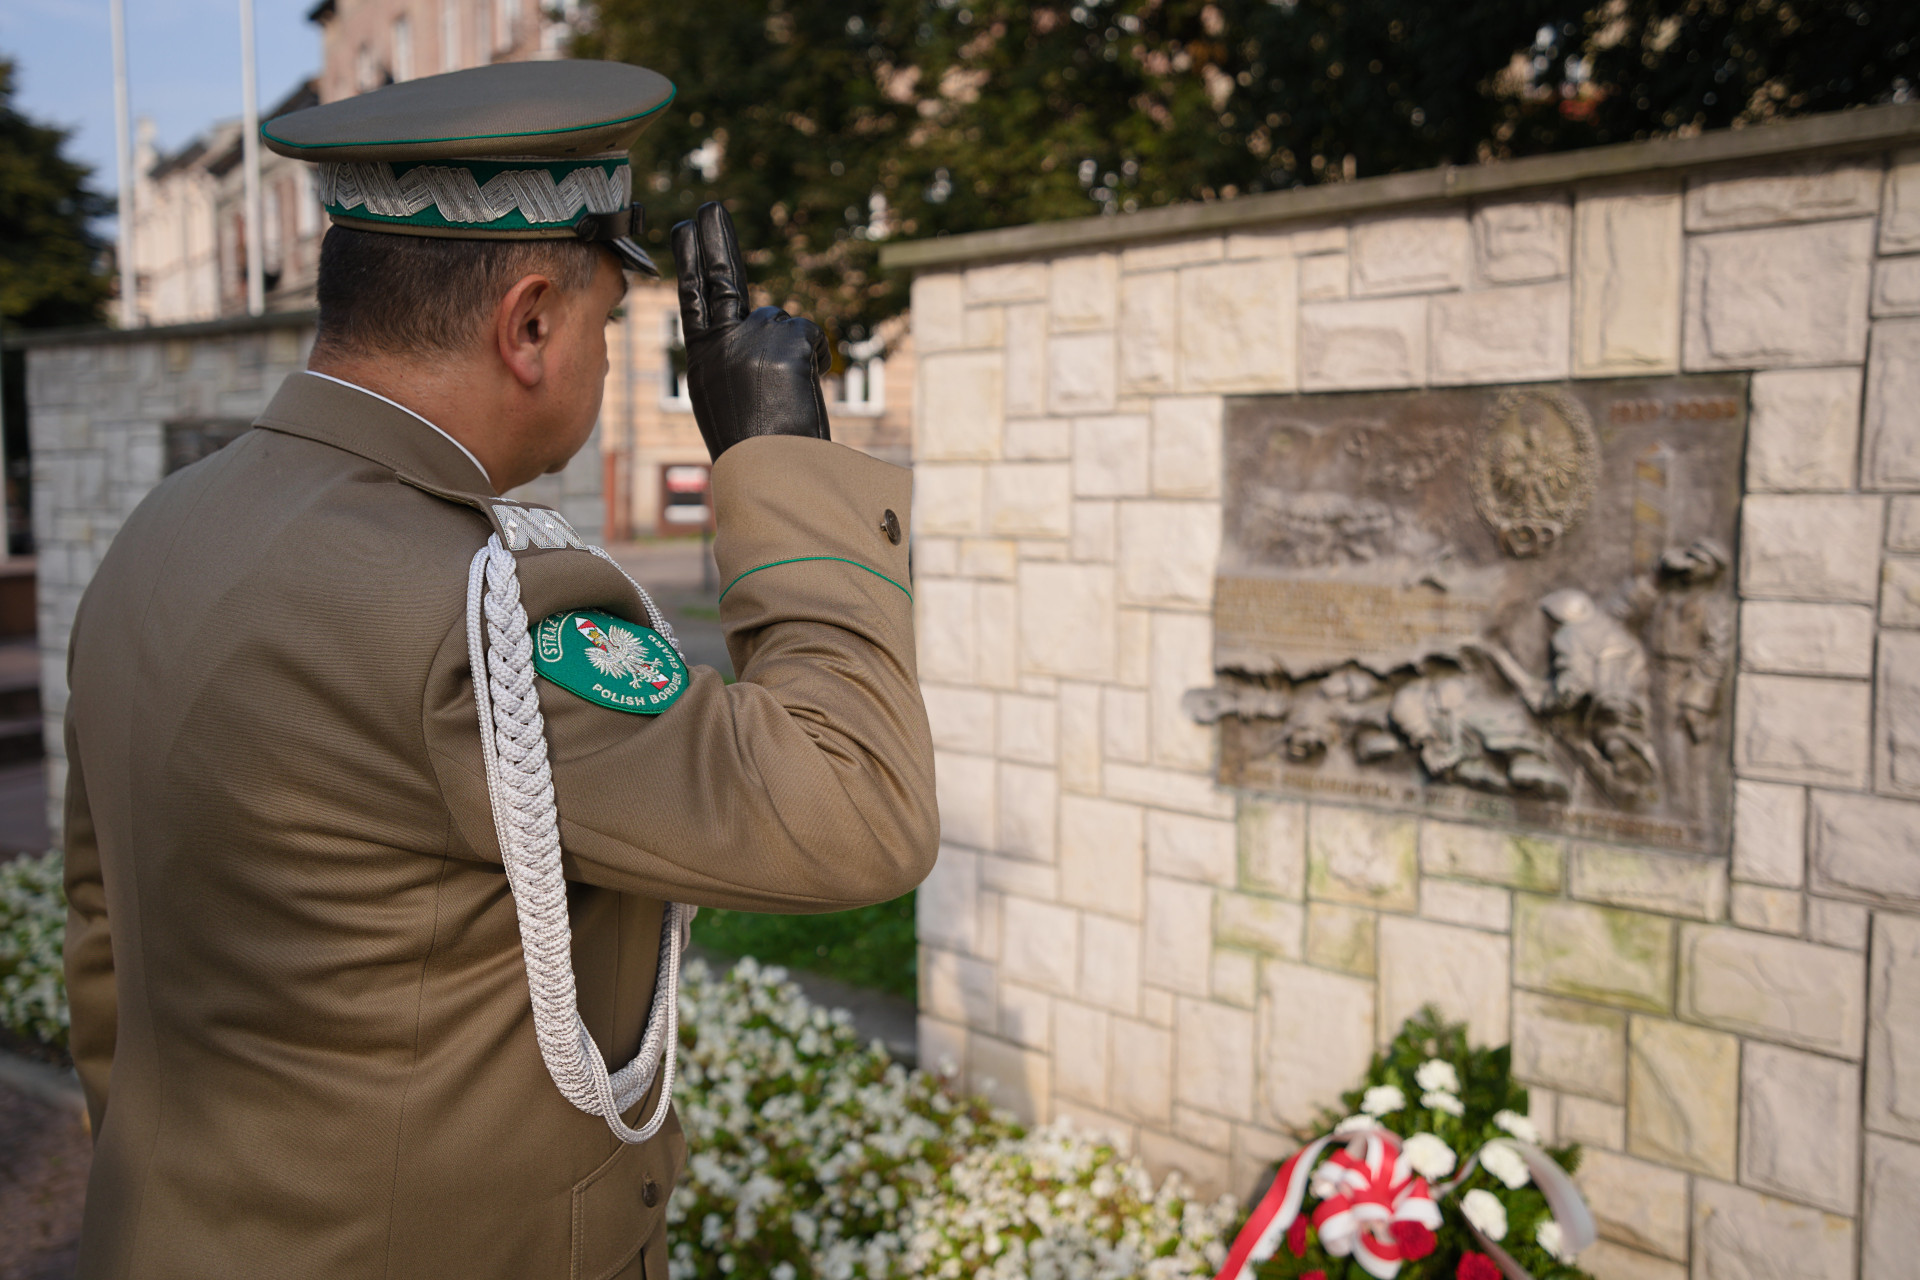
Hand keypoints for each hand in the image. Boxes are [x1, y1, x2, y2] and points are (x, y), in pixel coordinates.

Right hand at [671, 202, 831, 460]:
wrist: (772, 473)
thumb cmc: (755, 451)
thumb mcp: (729, 400)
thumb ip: (737, 358)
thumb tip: (768, 328)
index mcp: (703, 360)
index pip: (693, 300)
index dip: (689, 262)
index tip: (685, 229)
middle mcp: (721, 342)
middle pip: (722, 280)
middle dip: (715, 240)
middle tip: (710, 207)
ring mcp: (751, 337)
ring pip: (784, 324)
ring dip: (793, 353)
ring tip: (785, 397)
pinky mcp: (785, 341)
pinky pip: (810, 337)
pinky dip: (815, 359)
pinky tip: (804, 388)